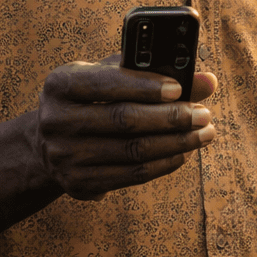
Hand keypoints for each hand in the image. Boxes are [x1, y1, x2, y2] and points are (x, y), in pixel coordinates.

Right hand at [36, 54, 216, 200]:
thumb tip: (208, 81)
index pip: (106, 83)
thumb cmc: (92, 99)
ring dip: (176, 143)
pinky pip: (132, 175)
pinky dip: (164, 163)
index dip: (145, 86)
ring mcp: (64, 156)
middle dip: (170, 117)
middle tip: (203, 114)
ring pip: (132, 151)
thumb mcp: (111, 76)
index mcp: (60, 84)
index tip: (179, 87)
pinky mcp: (79, 184)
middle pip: (123, 120)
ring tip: (204, 134)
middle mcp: (56, 121)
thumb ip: (154, 73)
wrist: (48, 143)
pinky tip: (184, 152)